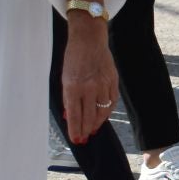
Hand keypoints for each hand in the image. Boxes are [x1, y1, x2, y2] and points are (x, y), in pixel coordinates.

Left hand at [61, 18, 118, 143]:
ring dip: (97, 123)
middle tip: (84, 138)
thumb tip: (70, 115)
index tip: (75, 139)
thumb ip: (68, 97)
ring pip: (103, 112)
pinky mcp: (113, 81)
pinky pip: (112, 102)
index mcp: (73, 87)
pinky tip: (103, 116)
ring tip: (93, 129)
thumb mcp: (65, 77)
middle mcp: (89, 88)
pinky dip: (107, 111)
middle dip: (86, 130)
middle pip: (89, 116)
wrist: (89, 39)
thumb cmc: (74, 57)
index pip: (74, 115)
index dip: (75, 130)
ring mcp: (103, 85)